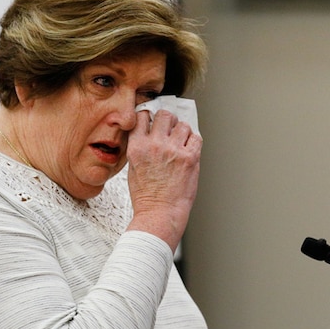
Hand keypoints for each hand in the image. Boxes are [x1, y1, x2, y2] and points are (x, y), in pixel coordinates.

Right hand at [125, 109, 201, 248]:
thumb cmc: (146, 196)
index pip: (143, 116)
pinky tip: (188, 151)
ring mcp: (173, 150)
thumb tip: (151, 132)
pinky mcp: (190, 158)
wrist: (160, 213)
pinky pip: (196, 138)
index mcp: (137, 147)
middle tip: (170, 131)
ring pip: (183, 125)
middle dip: (169, 121)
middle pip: (165, 115)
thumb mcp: (133, 168)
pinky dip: (194, 142)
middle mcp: (154, 145)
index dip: (150, 117)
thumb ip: (140, 148)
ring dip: (183, 132)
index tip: (155, 121)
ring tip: (180, 145)